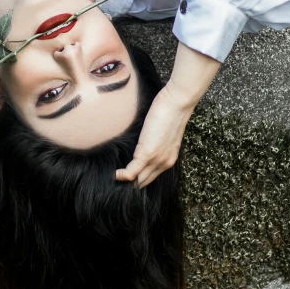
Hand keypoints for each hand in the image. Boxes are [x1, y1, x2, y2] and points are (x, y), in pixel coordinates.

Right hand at [115, 41, 220, 187]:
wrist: (177, 102)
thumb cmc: (169, 111)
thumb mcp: (162, 132)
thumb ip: (153, 141)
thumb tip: (141, 143)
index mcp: (169, 159)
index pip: (151, 177)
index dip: (138, 181)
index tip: (125, 179)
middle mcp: (164, 163)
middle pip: (144, 182)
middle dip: (130, 186)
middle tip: (115, 185)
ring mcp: (156, 160)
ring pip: (138, 180)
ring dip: (125, 183)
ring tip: (112, 180)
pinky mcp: (147, 153)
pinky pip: (132, 172)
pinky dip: (121, 175)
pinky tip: (114, 174)